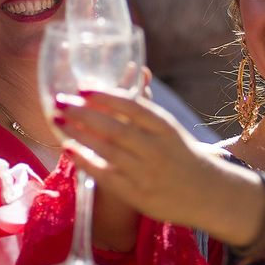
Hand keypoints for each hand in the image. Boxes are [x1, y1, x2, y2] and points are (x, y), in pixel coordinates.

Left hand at [57, 89, 227, 230]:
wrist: (207, 194)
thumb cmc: (180, 154)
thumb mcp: (169, 128)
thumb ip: (146, 106)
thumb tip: (135, 70)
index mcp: (164, 127)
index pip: (133, 107)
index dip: (106, 97)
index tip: (82, 88)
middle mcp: (155, 148)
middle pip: (115, 128)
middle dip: (83, 114)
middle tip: (58, 102)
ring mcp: (146, 172)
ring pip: (107, 150)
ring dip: (79, 134)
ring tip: (57, 121)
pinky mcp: (137, 194)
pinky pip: (106, 176)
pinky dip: (86, 162)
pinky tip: (68, 149)